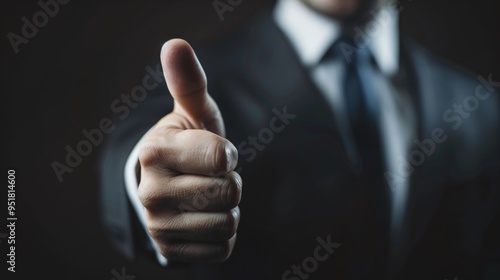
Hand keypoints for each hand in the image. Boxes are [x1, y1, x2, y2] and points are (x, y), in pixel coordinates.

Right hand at [137, 39, 241, 261]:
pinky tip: (204, 218)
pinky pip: (223, 249)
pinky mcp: (171, 251)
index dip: (228, 154)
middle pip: (230, 192)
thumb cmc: (188, 144)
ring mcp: (158, 226)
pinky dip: (223, 234)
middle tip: (209, 175)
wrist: (164, 186)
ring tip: (206, 196)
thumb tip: (175, 43)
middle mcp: (151, 191)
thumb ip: (189, 82)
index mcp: (156, 151)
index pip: (223, 157)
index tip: (215, 152)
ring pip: (229, 223)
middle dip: (229, 180)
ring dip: (228, 208)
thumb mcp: (192, 114)